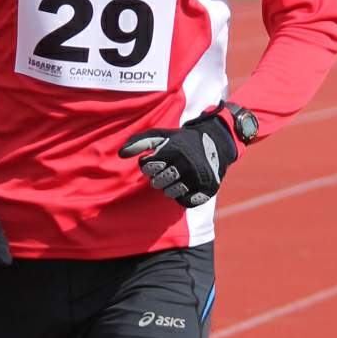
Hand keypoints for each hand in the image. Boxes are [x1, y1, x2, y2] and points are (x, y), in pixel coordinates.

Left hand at [118, 112, 237, 206]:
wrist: (216, 143)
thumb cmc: (181, 141)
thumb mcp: (161, 135)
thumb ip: (139, 142)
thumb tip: (121, 154)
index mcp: (173, 149)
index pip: (147, 166)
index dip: (149, 165)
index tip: (158, 160)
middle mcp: (186, 163)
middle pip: (157, 182)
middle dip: (159, 177)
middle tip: (168, 169)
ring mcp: (198, 177)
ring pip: (170, 193)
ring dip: (170, 188)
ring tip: (177, 177)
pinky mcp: (208, 189)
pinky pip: (186, 202)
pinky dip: (183, 197)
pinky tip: (186, 186)